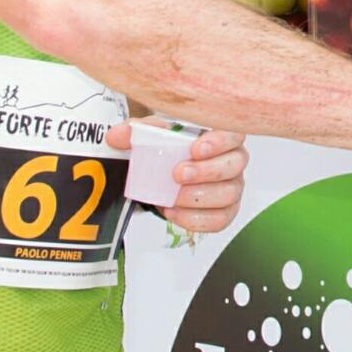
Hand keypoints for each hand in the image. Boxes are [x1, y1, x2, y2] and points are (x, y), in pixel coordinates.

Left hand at [109, 120, 249, 234]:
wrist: (160, 176)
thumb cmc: (166, 151)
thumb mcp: (149, 136)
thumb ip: (135, 131)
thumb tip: (117, 136)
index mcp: (221, 136)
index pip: (234, 134)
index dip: (220, 142)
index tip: (195, 149)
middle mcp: (233, 161)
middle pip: (235, 165)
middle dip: (206, 172)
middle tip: (177, 175)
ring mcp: (232, 187)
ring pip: (229, 194)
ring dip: (198, 197)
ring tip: (172, 198)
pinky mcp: (224, 212)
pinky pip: (219, 220)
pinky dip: (195, 219)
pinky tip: (174, 212)